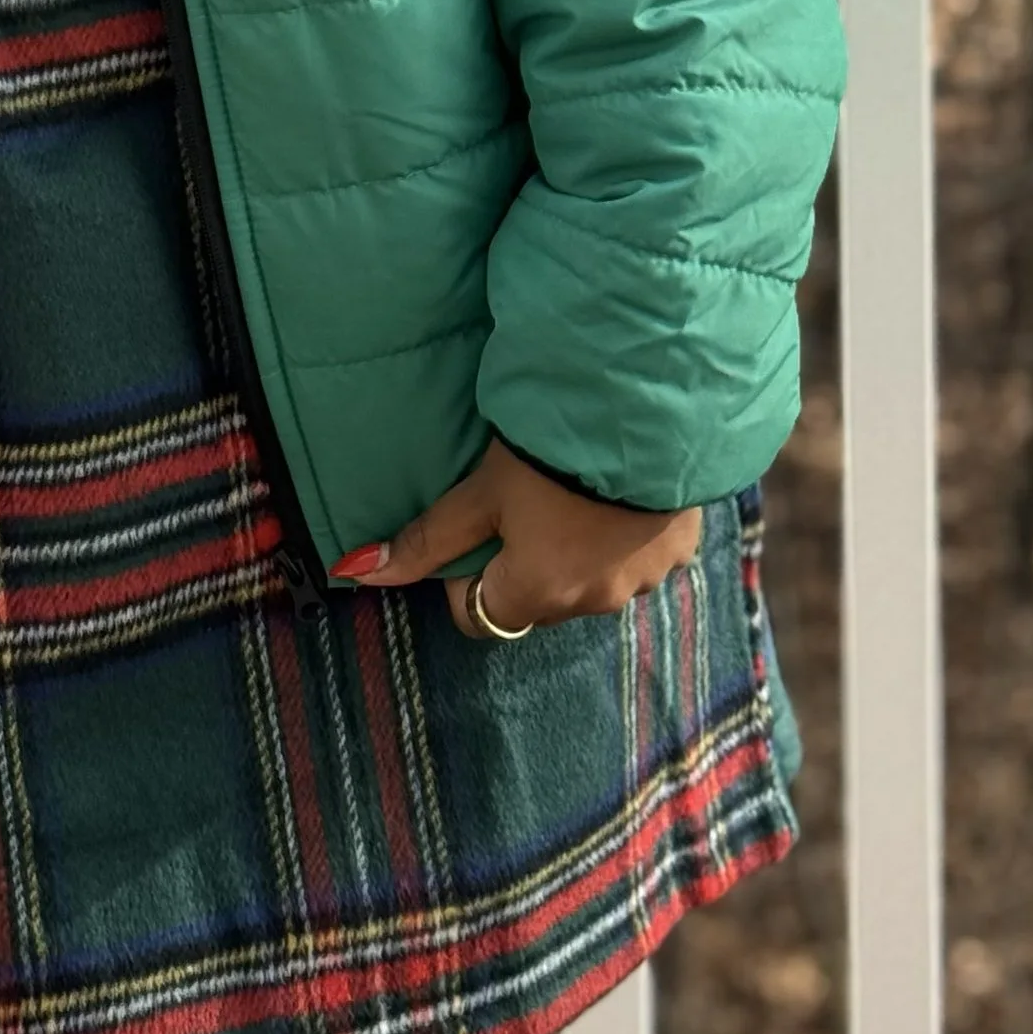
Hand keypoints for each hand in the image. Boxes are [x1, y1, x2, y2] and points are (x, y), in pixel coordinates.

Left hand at [333, 435, 700, 639]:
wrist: (645, 416)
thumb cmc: (549, 454)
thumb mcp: (479, 492)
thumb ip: (425, 539)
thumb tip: (353, 572)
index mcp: (538, 594)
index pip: (480, 617)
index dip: (465, 578)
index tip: (472, 529)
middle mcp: (593, 602)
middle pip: (535, 599)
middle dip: (520, 565)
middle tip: (518, 503)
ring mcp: (642, 581)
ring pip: (590, 581)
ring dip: (574, 552)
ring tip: (568, 492)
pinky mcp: (679, 551)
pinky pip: (637, 558)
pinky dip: (621, 536)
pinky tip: (615, 493)